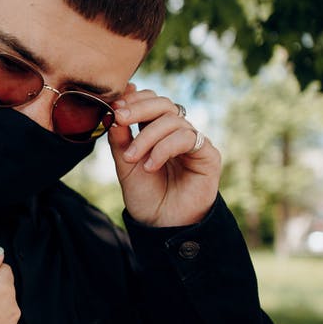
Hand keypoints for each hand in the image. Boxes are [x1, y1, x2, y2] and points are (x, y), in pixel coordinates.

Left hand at [108, 84, 220, 226]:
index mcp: (157, 130)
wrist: (161, 224)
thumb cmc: (145, 194)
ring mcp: (193, 141)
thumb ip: (120, 137)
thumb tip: (114, 110)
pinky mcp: (208, 154)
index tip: (114, 108)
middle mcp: (177, 132)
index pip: (150, 101)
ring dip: (147, 136)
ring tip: (132, 158)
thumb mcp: (125, 163)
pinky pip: (187, 137)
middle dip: (139, 108)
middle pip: (163, 103)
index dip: (133, 100)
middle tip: (119, 118)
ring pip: (173, 120)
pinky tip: (150, 165)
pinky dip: (164, 148)